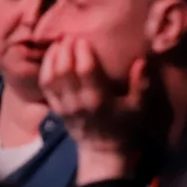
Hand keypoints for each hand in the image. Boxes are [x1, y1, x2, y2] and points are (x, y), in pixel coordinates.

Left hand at [39, 38, 159, 153]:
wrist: (104, 152)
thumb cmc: (125, 127)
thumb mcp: (139, 107)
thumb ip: (141, 85)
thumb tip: (141, 61)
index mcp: (99, 100)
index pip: (85, 70)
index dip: (82, 51)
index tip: (83, 37)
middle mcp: (78, 102)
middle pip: (64, 70)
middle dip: (65, 49)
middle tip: (69, 34)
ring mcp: (64, 106)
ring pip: (51, 77)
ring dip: (52, 57)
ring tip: (58, 42)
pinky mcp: (56, 109)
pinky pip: (45, 87)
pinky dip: (45, 69)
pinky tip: (50, 58)